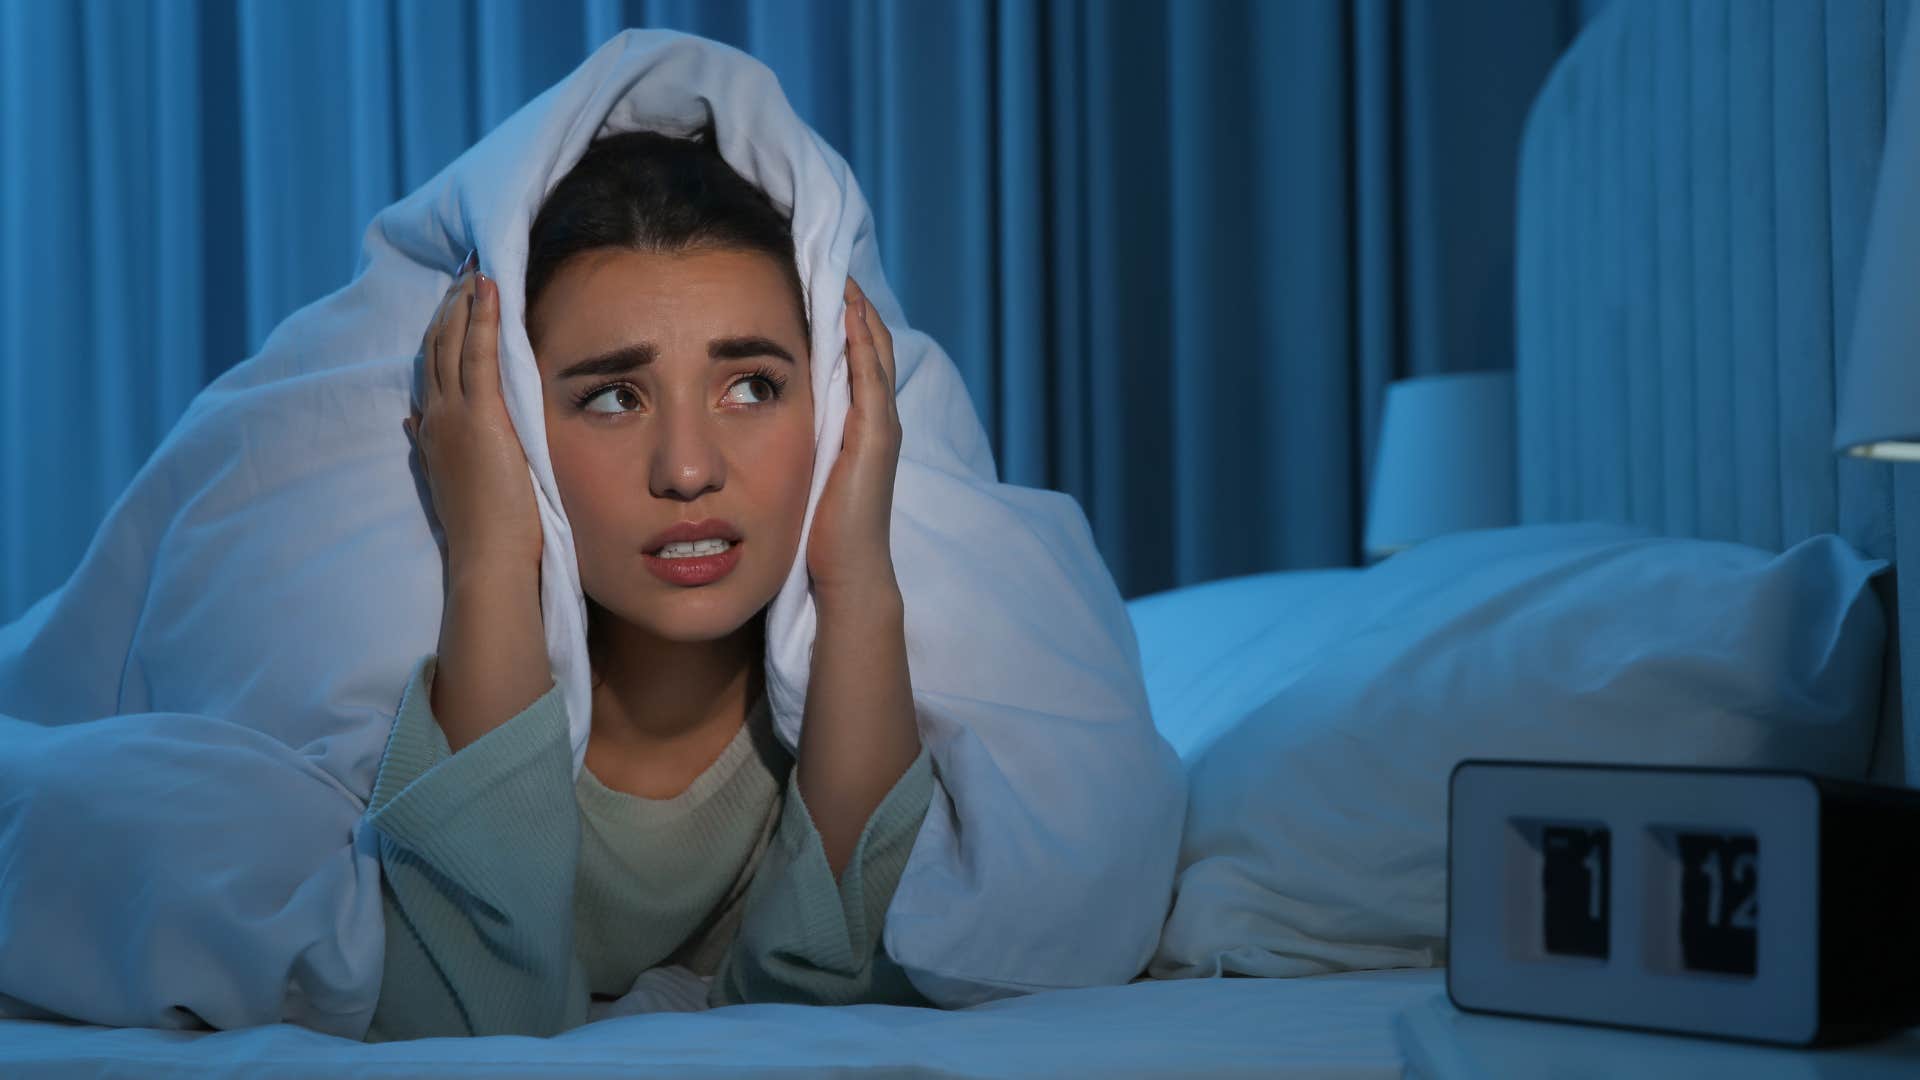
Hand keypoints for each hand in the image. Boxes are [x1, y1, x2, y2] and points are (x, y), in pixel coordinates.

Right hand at [404, 249, 542, 573]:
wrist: (487, 557)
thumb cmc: (482, 530)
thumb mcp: (450, 481)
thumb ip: (430, 448)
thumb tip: (414, 422)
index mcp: (432, 433)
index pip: (431, 372)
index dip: (439, 335)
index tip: (451, 306)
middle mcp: (436, 418)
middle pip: (436, 349)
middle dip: (449, 307)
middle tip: (464, 272)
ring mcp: (455, 415)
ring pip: (452, 343)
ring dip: (463, 302)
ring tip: (475, 270)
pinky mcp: (480, 416)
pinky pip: (479, 353)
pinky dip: (481, 317)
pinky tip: (488, 288)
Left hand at [807, 277, 902, 606]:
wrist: (845, 573)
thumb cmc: (819, 532)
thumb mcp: (800, 472)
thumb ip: (791, 441)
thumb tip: (753, 420)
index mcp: (859, 425)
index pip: (856, 357)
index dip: (842, 320)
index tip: (817, 283)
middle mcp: (877, 419)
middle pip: (872, 344)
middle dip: (853, 304)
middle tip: (831, 262)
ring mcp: (881, 426)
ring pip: (876, 351)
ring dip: (860, 311)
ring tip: (840, 272)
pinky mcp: (877, 437)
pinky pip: (871, 376)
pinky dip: (862, 341)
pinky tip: (847, 311)